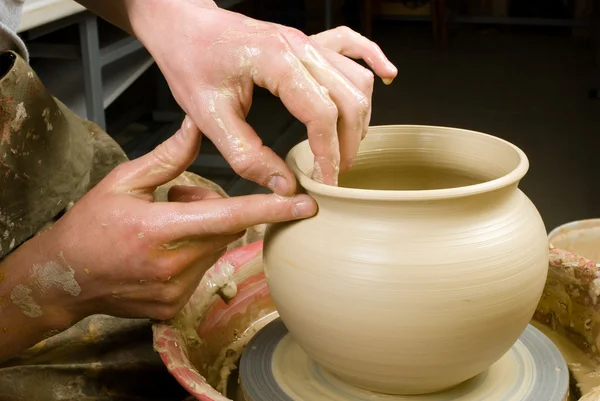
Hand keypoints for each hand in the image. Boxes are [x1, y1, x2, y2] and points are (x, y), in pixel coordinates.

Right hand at [40, 117, 315, 320]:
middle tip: (176, 202)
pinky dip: (192, 257)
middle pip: (224, 229)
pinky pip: (202, 272)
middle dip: (211, 210)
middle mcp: (172, 265)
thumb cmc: (90, 224)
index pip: (228, 216)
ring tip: (164, 229)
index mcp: (159, 229)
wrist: (62, 278)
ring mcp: (175, 291)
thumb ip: (168, 158)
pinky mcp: (174, 307)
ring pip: (215, 250)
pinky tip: (161, 254)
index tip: (306, 207)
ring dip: (201, 234)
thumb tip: (198, 126)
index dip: (270, 209)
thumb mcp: (124, 182)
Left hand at [130, 1, 397, 193]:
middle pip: (349, 99)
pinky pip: (352, 44)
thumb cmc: (190, 61)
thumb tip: (284, 186)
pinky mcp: (306, 40)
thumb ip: (248, 156)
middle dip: (348, 142)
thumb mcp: (209, 117)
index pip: (322, 114)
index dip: (329, 154)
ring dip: (359, 116)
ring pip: (356, 78)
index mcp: (277, 62)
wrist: (182, 24)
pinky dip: (373, 60)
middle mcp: (300, 47)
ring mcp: (307, 41)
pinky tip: (388, 76)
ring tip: (345, 148)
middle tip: (335, 173)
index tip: (327, 182)